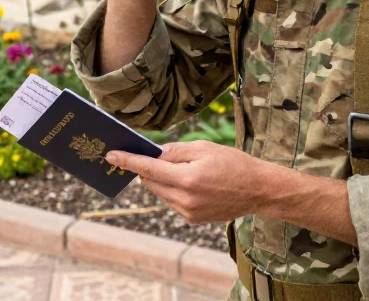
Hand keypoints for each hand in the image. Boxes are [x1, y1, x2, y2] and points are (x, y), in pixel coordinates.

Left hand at [106, 141, 266, 223]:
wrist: (258, 190)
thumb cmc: (233, 163)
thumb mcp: (205, 148)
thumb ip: (176, 151)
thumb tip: (153, 153)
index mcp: (187, 178)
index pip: (148, 168)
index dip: (127, 161)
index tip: (111, 156)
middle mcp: (185, 199)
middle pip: (151, 182)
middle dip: (149, 168)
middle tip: (159, 157)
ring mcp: (188, 212)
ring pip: (160, 193)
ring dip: (162, 180)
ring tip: (184, 170)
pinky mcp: (192, 220)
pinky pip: (172, 202)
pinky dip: (173, 191)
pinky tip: (191, 184)